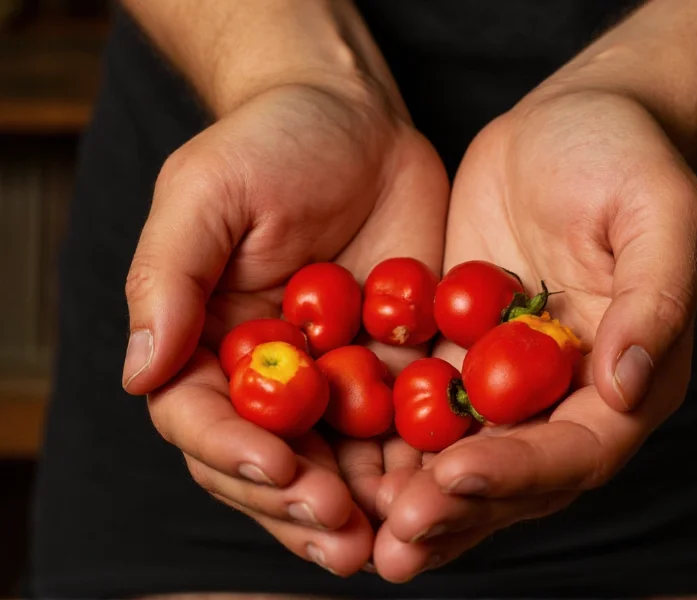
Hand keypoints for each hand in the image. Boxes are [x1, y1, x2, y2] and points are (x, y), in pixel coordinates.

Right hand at [123, 83, 446, 575]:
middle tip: (343, 535)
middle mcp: (265, 376)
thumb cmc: (269, 142)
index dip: (232, 452)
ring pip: (338, 462)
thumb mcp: (206, 192)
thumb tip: (138, 373)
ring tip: (393, 539)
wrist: (356, 121)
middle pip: (270, 461)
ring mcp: (331, 378)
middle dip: (301, 503)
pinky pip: (404, 426)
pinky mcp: (392, 367)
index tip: (277, 468)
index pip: (202, 419)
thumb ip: (166, 279)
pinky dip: (418, 462)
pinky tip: (442, 486)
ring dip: (362, 506)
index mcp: (205, 344)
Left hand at [372, 90, 696, 580]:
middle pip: (512, 475)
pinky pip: (422, 406)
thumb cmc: (626, 158)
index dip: (518, 472)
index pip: (575, 449)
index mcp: (625, 379)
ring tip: (362, 530)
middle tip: (394, 543)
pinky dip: (387, 442)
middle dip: (454, 510)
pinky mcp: (458, 350)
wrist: (571, 123)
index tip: (455, 476)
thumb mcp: (659, 214)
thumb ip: (655, 300)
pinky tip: (341, 463)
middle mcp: (565, 395)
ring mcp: (506, 378)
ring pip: (460, 457)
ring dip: (414, 499)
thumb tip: (627, 387)